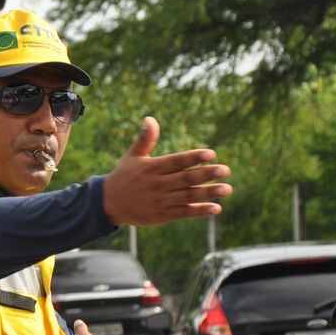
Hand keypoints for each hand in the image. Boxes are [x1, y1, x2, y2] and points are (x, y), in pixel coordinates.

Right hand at [102, 117, 232, 225]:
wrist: (108, 203)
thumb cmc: (124, 176)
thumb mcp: (132, 156)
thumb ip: (145, 139)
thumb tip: (150, 119)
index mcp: (152, 168)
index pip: (176, 161)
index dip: (193, 157)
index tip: (211, 153)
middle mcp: (157, 184)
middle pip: (185, 179)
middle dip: (206, 174)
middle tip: (226, 170)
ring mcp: (160, 201)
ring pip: (187, 196)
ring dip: (208, 193)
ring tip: (227, 189)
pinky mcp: (162, 215)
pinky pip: (183, 212)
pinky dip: (199, 210)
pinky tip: (216, 208)